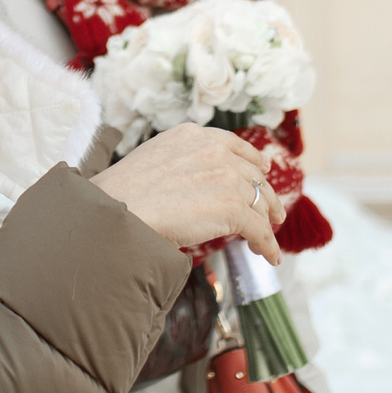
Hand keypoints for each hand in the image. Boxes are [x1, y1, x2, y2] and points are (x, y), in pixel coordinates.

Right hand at [91, 126, 286, 264]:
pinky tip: (269, 257)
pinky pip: (259, 229)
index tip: (263, 172)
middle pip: (253, 176)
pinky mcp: (233, 207)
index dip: (254, 162)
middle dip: (266, 195)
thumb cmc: (123, 193)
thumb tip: (192, 182)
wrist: (118, 210)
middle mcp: (216, 151)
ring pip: (259, 202)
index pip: (236, 147)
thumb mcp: (154, 159)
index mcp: (194, 136)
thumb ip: (181, 162)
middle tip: (273, 212)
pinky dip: (267, 244)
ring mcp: (227, 178)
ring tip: (267, 240)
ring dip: (266, 223)